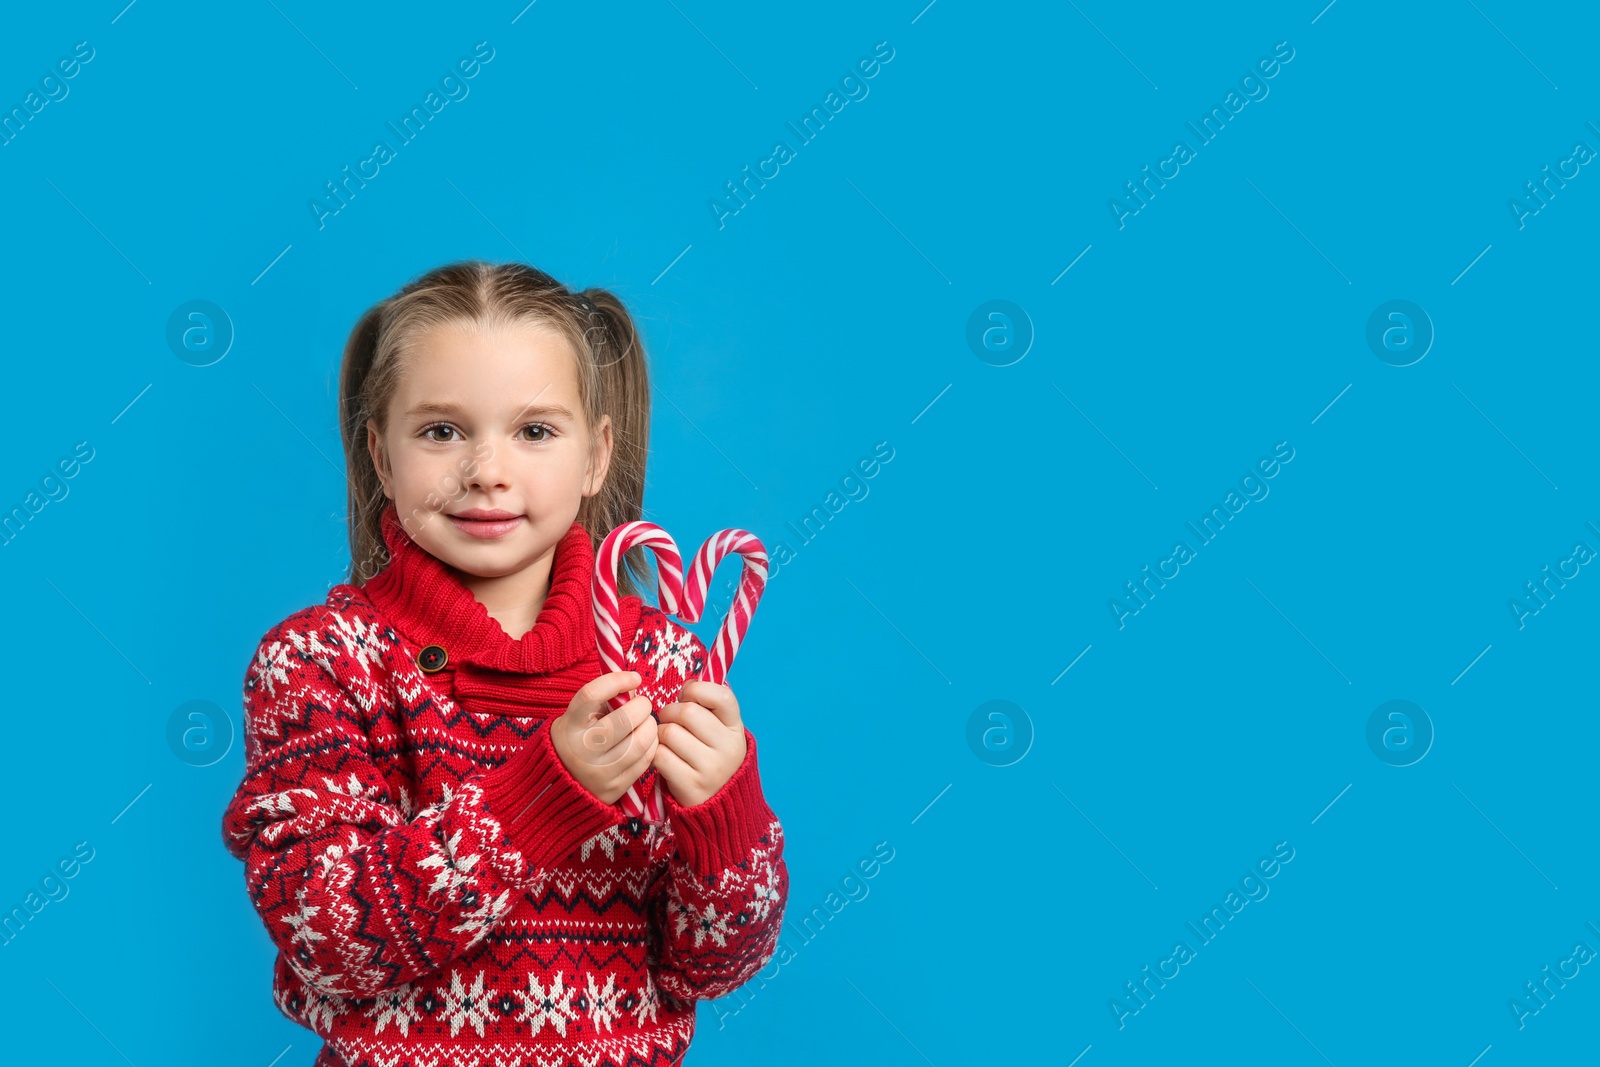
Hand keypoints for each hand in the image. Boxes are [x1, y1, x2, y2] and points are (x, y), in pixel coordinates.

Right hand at [550, 670, 657, 804]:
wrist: (560, 786)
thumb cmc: (576, 740)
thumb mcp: (577, 718)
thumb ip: (603, 701)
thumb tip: (634, 687)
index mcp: (569, 727)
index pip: (592, 695)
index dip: (617, 681)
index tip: (634, 678)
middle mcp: (582, 750)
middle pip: (623, 720)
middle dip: (642, 706)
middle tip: (643, 704)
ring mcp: (599, 772)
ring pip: (639, 742)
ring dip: (650, 726)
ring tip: (646, 722)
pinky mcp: (615, 787)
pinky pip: (645, 761)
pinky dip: (651, 745)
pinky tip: (646, 739)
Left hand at [651, 679, 745, 808]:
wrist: (719, 805)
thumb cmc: (711, 757)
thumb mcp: (721, 732)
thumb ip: (709, 707)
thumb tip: (690, 680)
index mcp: (736, 729)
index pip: (722, 696)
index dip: (697, 690)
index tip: (687, 696)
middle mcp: (728, 748)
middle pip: (687, 712)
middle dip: (669, 712)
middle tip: (669, 720)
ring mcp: (711, 768)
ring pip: (669, 733)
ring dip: (660, 734)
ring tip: (667, 742)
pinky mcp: (691, 786)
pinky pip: (660, 756)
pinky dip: (655, 754)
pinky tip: (663, 758)